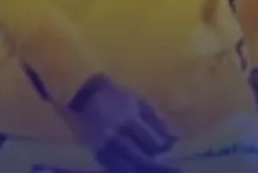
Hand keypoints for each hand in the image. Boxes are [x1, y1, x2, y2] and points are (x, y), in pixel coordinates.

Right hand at [63, 76, 178, 172]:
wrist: (82, 93)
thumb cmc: (115, 95)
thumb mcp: (138, 101)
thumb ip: (157, 120)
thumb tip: (175, 139)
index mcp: (129, 119)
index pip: (153, 142)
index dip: (162, 147)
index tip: (165, 146)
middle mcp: (116, 135)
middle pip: (141, 158)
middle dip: (154, 164)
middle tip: (164, 165)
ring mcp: (104, 145)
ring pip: (126, 167)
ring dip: (139, 168)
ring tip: (147, 167)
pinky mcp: (95, 151)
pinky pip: (112, 166)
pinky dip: (124, 168)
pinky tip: (131, 167)